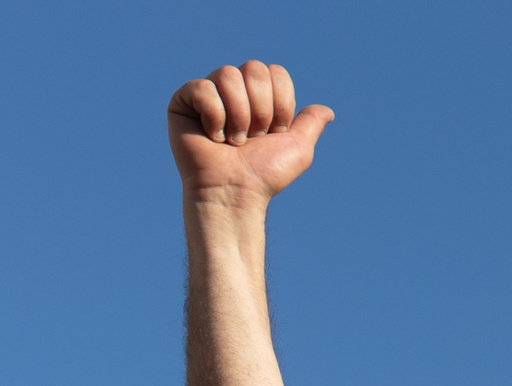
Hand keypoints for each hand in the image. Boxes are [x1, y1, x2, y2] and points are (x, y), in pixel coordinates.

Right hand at [168, 61, 332, 202]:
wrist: (235, 192)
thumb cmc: (264, 174)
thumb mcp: (298, 149)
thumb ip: (311, 125)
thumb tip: (327, 111)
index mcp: (258, 97)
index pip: (275, 72)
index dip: (280, 103)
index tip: (274, 132)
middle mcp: (233, 91)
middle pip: (254, 68)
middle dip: (260, 108)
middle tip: (252, 138)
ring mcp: (207, 95)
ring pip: (228, 74)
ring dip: (238, 115)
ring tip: (233, 141)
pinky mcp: (183, 102)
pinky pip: (202, 87)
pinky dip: (214, 115)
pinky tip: (212, 136)